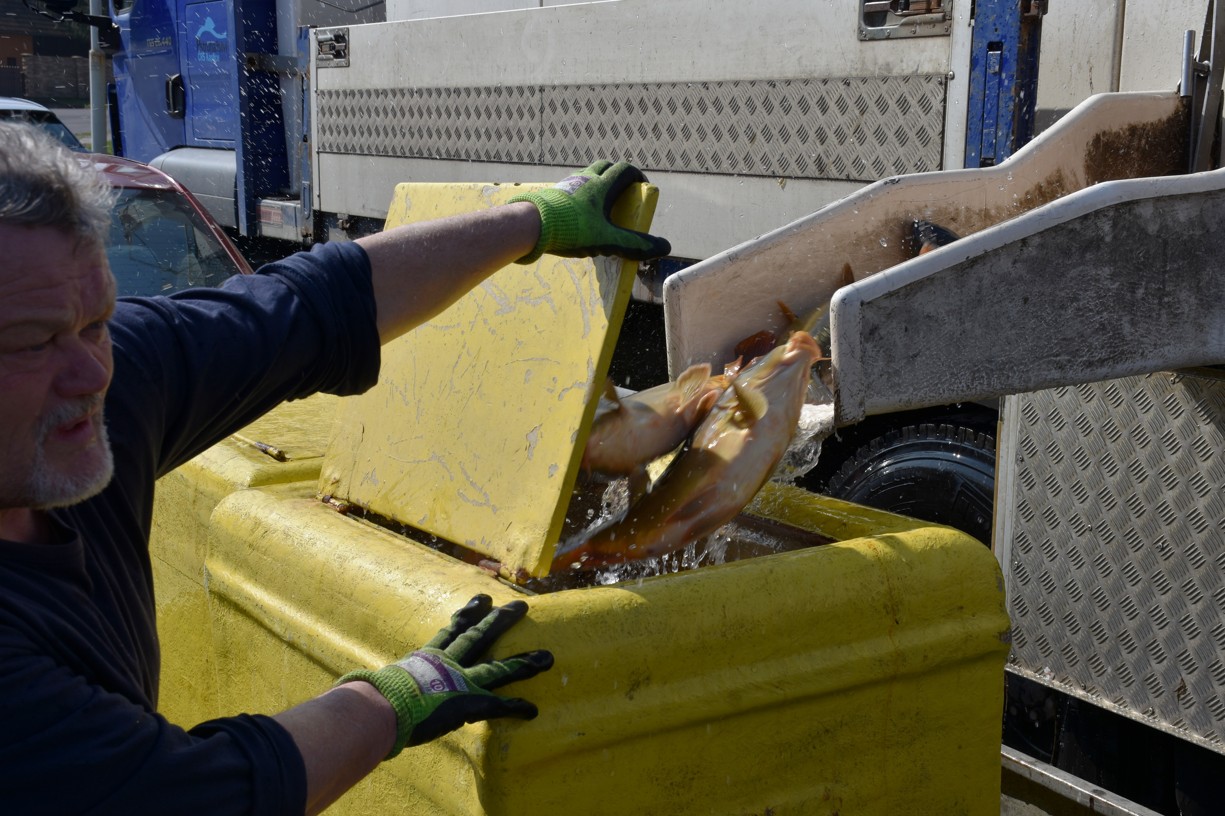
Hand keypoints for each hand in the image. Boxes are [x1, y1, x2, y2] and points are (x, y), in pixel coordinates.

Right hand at [337, 595, 553, 757]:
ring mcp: (460, 682)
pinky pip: (499, 706)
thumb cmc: (368, 700)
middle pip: (479, 636)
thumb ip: (373, 687)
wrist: (379, 708)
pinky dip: (516, 707)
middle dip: (501, 620)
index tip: (481, 599)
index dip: (466, 615)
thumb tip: (349, 693)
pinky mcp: (469, 703)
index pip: (449, 631)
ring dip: (524, 662)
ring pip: (498, 667)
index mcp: (424, 658)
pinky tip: (533, 709)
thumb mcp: (372, 687)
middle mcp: (446, 664)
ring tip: (548, 657)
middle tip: (521, 604)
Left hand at [508, 160, 671, 262]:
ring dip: (598, 183)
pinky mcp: (553, 194)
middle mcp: (585, 179)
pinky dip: (581, 194)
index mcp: (601, 186)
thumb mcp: (607, 240)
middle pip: (605, 166)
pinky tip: (578, 213)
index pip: (624, 170)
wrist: (531, 225)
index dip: (637, 176)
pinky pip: (572, 188)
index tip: (642, 188)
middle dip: (617, 175)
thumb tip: (664, 247)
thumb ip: (635, 244)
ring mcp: (567, 185)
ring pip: (587, 175)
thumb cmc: (572, 229)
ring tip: (601, 204)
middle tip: (622, 192)